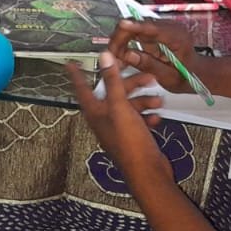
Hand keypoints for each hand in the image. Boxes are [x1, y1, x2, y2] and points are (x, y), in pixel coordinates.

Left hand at [70, 51, 175, 190]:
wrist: (148, 173)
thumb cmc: (129, 142)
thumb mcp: (120, 106)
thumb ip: (112, 81)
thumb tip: (103, 57)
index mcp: (95, 112)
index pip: (82, 88)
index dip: (77, 75)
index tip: (72, 63)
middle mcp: (104, 119)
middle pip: (113, 94)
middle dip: (130, 85)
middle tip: (148, 77)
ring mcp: (118, 129)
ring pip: (129, 106)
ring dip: (143, 101)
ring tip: (158, 101)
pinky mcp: (132, 137)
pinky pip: (138, 120)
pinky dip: (146, 116)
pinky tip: (156, 117)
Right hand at [106, 19, 203, 93]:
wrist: (197, 73)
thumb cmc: (188, 76)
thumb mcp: (169, 76)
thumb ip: (148, 64)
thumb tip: (127, 55)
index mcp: (177, 37)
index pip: (153, 28)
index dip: (135, 26)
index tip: (122, 25)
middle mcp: (169, 27)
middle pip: (139, 24)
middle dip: (121, 37)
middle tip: (111, 53)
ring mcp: (162, 28)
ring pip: (134, 28)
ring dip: (121, 40)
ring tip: (114, 56)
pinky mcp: (155, 32)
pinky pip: (136, 33)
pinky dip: (126, 43)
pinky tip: (121, 55)